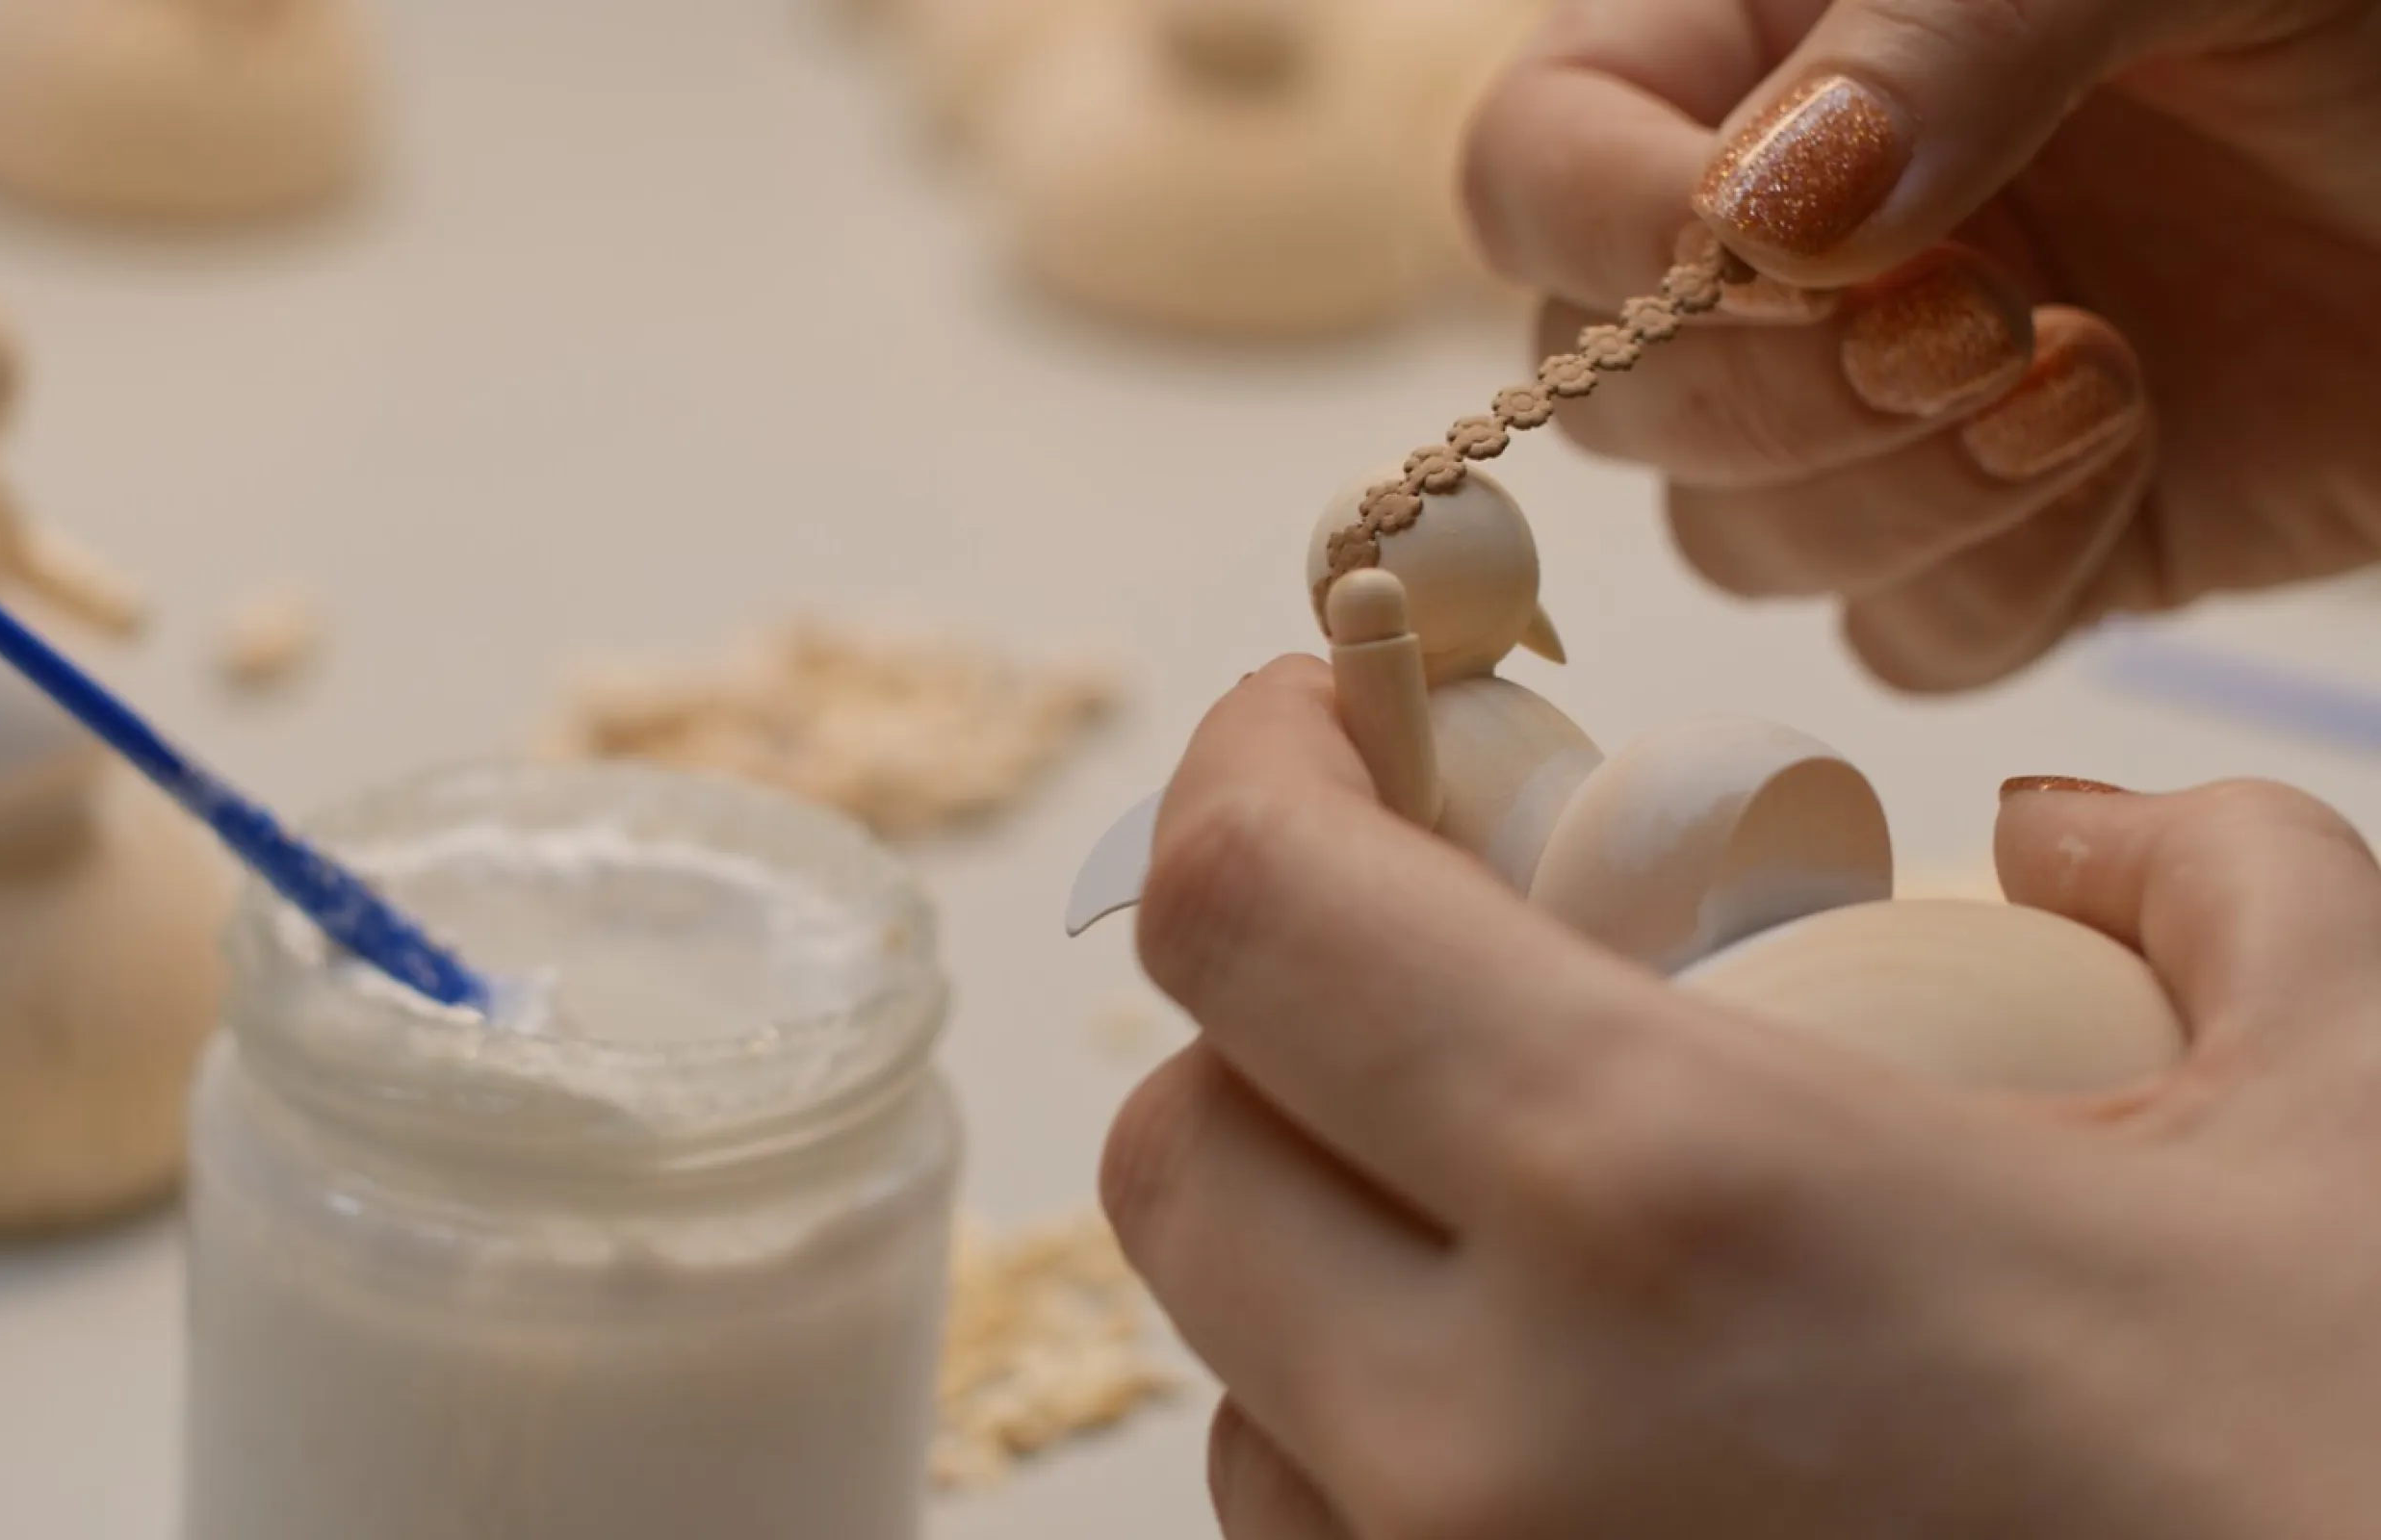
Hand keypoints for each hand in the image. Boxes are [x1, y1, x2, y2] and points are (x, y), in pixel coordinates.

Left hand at [1107, 658, 2380, 1537]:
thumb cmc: (2356, 1477)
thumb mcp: (2353, 1126)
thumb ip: (2212, 887)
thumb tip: (2061, 833)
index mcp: (1670, 1192)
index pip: (1251, 909)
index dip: (1252, 765)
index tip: (1330, 718)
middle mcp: (1488, 1437)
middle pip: (1182, 1144)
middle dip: (1275, 1014)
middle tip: (1438, 957)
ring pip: (1231, 1370)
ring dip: (1322, 1243)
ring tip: (1528, 1209)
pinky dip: (1379, 1441)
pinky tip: (1577, 1413)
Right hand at [1463, 0, 2380, 689]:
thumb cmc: (2364, 13)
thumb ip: (1951, 37)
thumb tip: (1749, 221)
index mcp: (1763, 47)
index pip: (1535, 167)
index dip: (1601, 238)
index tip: (1759, 262)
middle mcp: (1785, 246)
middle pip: (1601, 393)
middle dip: (1769, 396)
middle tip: (1969, 326)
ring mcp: (1878, 410)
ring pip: (1729, 540)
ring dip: (1892, 498)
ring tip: (2089, 377)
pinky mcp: (1999, 544)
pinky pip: (1896, 643)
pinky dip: (1996, 586)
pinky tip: (2127, 446)